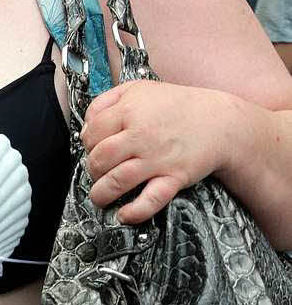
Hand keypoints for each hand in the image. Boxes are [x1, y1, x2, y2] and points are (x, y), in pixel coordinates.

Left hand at [80, 80, 230, 223]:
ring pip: (118, 180)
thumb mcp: (136, 90)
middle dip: (92, 169)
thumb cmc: (175, 105)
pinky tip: (123, 215)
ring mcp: (157, 158)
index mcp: (129, 110)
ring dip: (101, 193)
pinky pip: (151, 200)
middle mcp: (140, 135)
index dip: (87, 143)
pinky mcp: (174, 177)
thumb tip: (85, 128)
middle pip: (100, 158)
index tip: (92, 149)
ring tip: (99, 197)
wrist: (219, 121)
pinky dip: (134, 211)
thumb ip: (105, 102)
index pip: (92, 132)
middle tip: (96, 172)